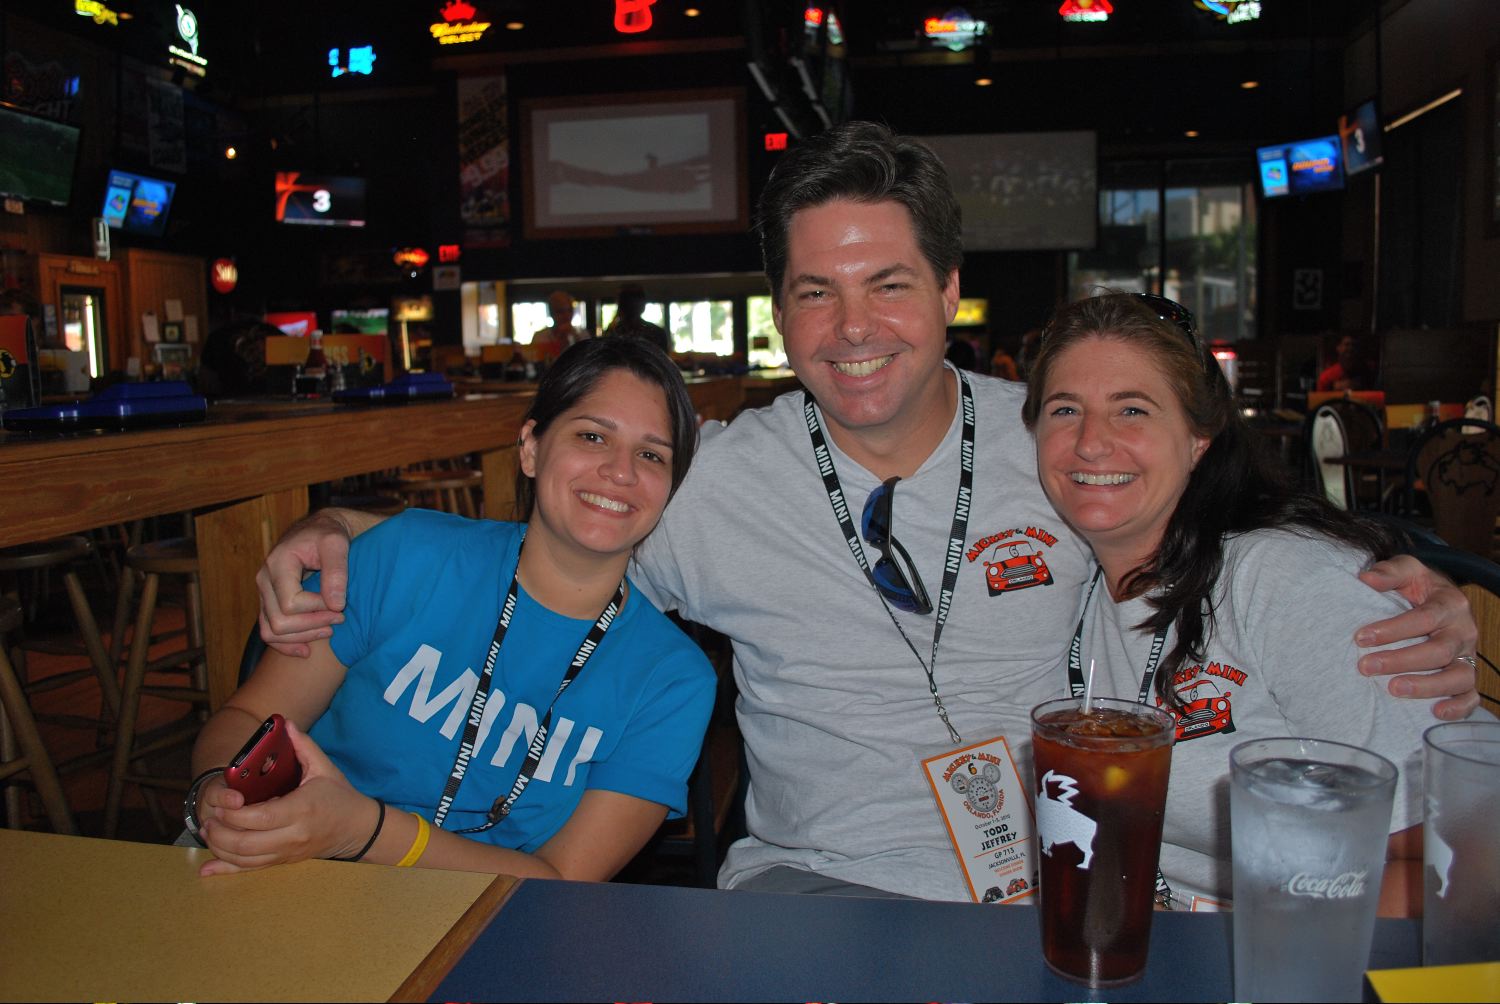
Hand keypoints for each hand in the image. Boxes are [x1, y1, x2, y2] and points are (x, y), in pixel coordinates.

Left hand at [199, 721, 372, 875]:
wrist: (357, 828)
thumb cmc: (340, 797)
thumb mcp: (325, 768)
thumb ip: (303, 746)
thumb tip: (285, 724)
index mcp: (300, 810)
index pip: (258, 818)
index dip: (233, 814)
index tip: (222, 804)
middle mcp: (292, 836)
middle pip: (245, 843)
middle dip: (220, 832)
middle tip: (209, 817)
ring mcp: (287, 852)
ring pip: (243, 859)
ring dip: (219, 847)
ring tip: (208, 831)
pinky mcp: (283, 861)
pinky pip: (250, 869)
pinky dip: (226, 869)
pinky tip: (207, 868)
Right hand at [256, 510, 354, 656]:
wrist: (316, 531)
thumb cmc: (327, 535)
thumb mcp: (337, 543)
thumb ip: (337, 571)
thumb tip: (334, 605)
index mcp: (278, 564)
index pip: (291, 603)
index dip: (316, 610)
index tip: (340, 606)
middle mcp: (264, 580)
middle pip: (279, 622)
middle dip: (312, 626)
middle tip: (340, 620)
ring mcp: (264, 594)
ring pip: (271, 631)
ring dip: (301, 638)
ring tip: (329, 632)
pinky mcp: (269, 603)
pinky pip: (268, 632)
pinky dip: (286, 645)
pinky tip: (307, 650)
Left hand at [1357, 555, 1478, 719]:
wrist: (1438, 600)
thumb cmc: (1417, 587)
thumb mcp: (1406, 570)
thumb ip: (1389, 571)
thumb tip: (1366, 578)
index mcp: (1450, 604)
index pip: (1424, 618)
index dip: (1393, 629)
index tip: (1361, 638)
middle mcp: (1464, 631)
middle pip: (1439, 650)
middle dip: (1400, 660)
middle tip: (1366, 666)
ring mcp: (1468, 656)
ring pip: (1459, 677)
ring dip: (1426, 686)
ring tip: (1393, 689)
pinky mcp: (1468, 676)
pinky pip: (1471, 696)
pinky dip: (1458, 708)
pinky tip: (1435, 712)